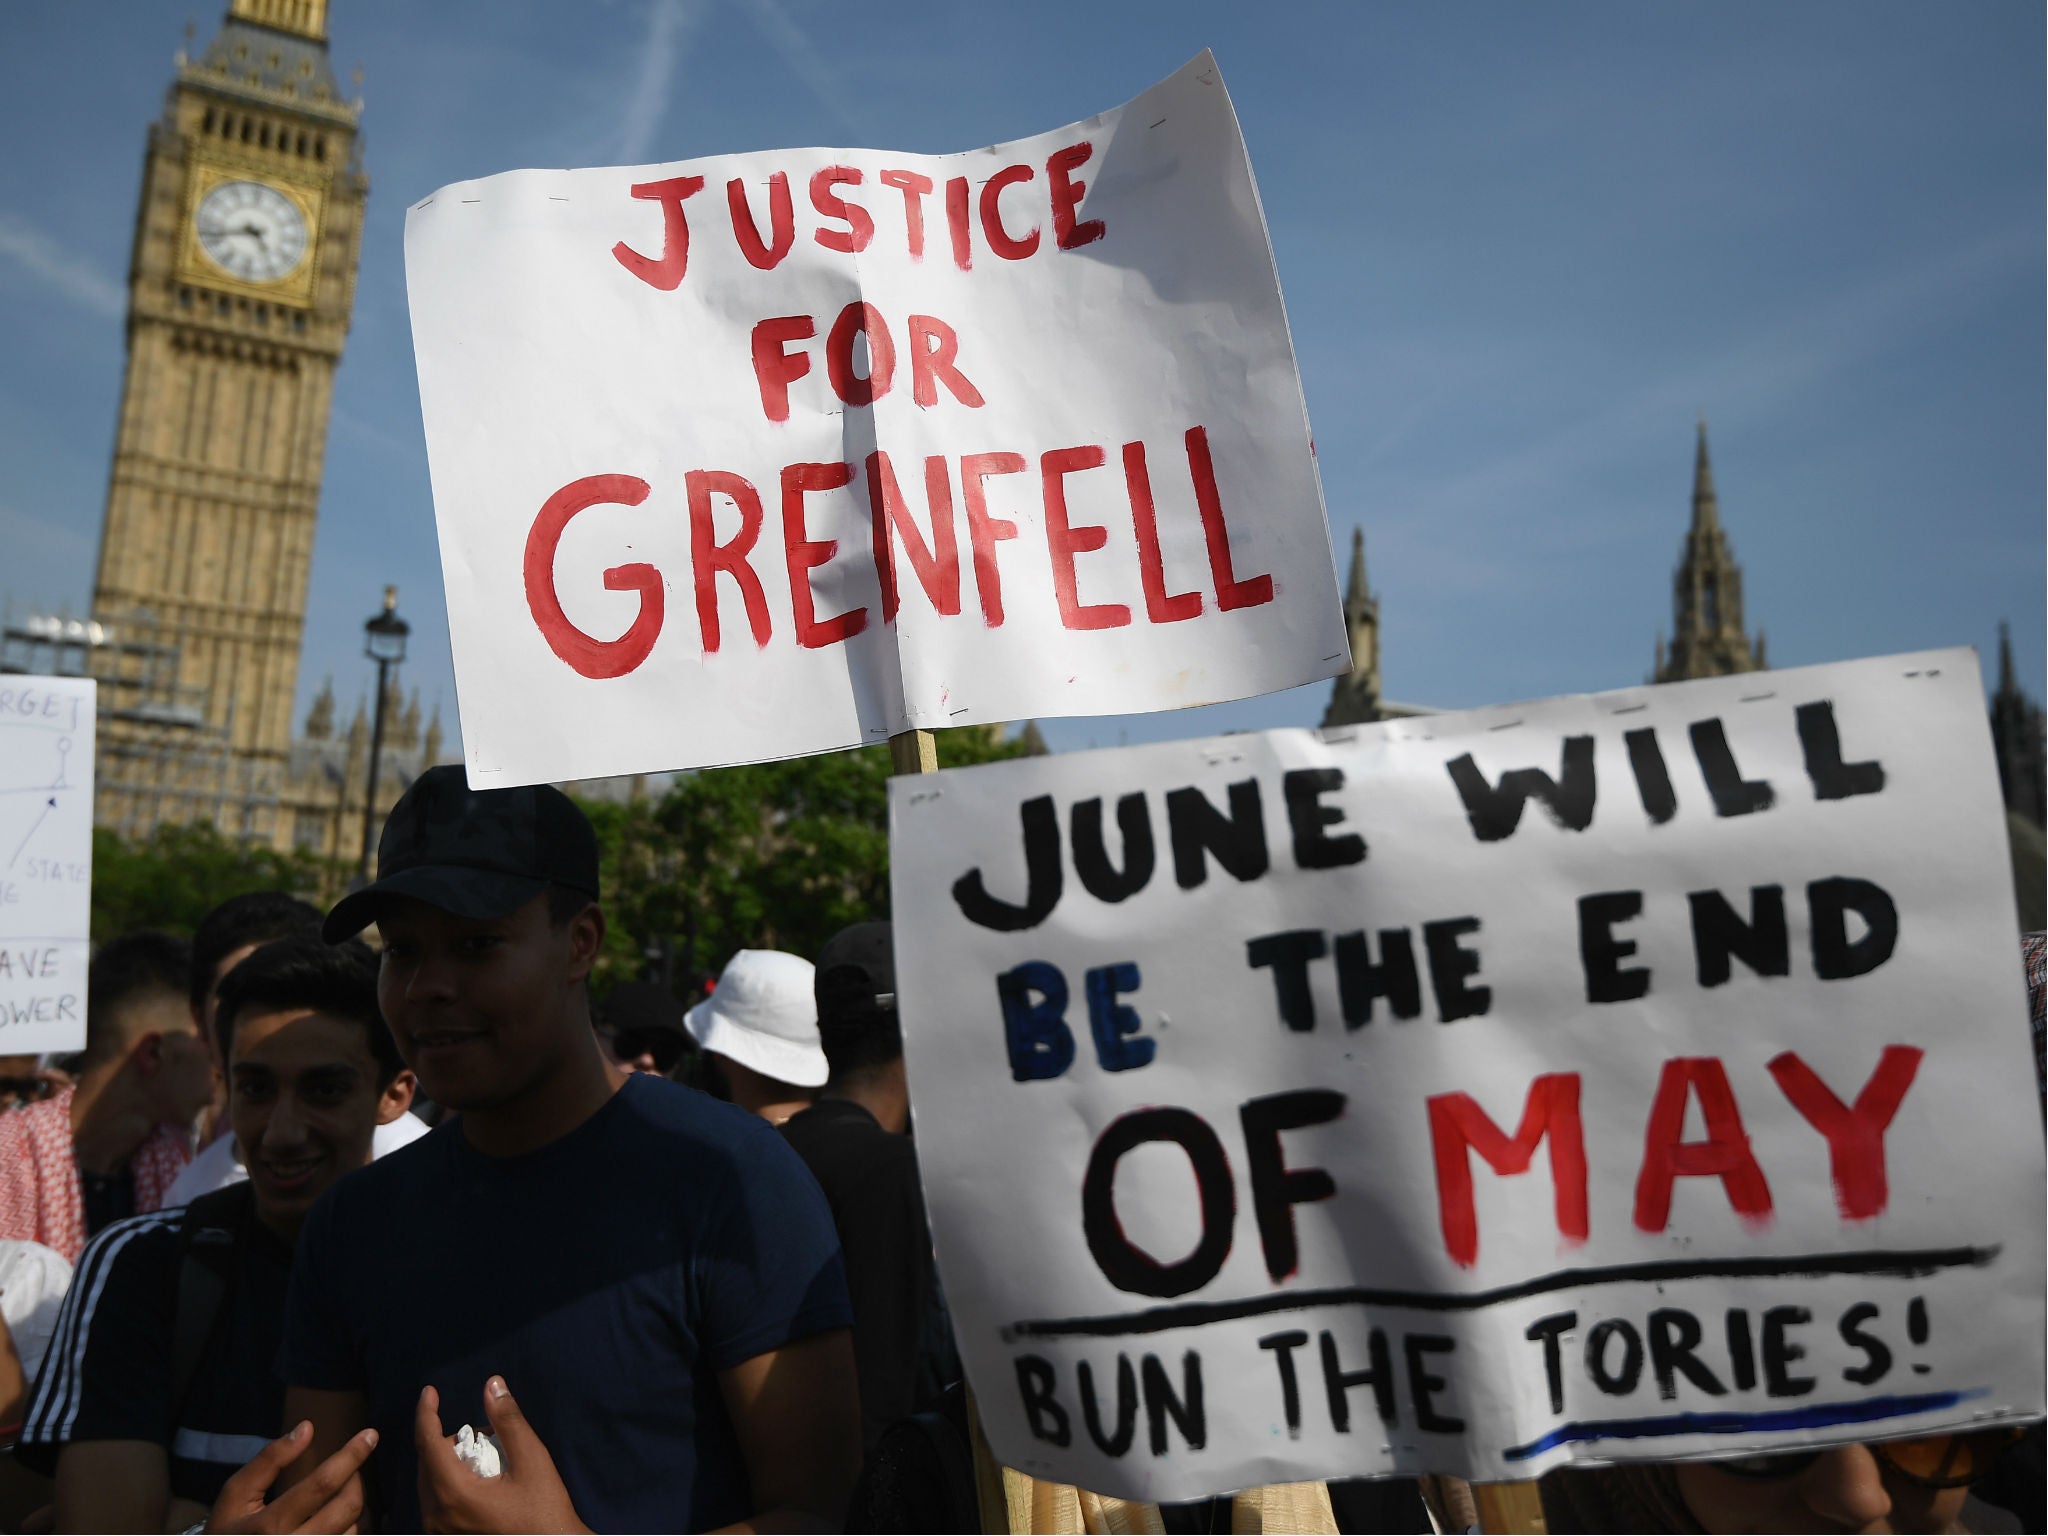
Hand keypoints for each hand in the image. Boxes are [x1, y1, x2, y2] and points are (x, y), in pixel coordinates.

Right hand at [206, 1420, 377, 1533]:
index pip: (322, 1485)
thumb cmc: (227, 1530)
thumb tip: (307, 1428)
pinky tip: (332, 1523)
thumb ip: (270, 1459)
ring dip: (351, 1508)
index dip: (351, 1455)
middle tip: (350, 1469)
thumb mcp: (236, 1494)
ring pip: (354, 1530)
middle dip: (356, 1480)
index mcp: (268, 1527)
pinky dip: (348, 1530)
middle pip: (347, 1508)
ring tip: (333, 1500)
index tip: (371, 1434)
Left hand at [415, 1379, 586, 1534]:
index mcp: (454, 1494)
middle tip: (482, 1434)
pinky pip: (435, 1501)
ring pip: (429, 1482)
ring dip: (447, 1461)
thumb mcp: (532, 1460)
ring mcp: (439, 1531)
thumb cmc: (543, 1510)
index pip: (428, 1443)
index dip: (426, 1413)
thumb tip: (492, 1385)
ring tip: (482, 1457)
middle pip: (427, 1462)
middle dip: (446, 1439)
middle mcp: (437, 1515)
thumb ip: (508, 1421)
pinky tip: (477, 1480)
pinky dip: (449, 1481)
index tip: (429, 1392)